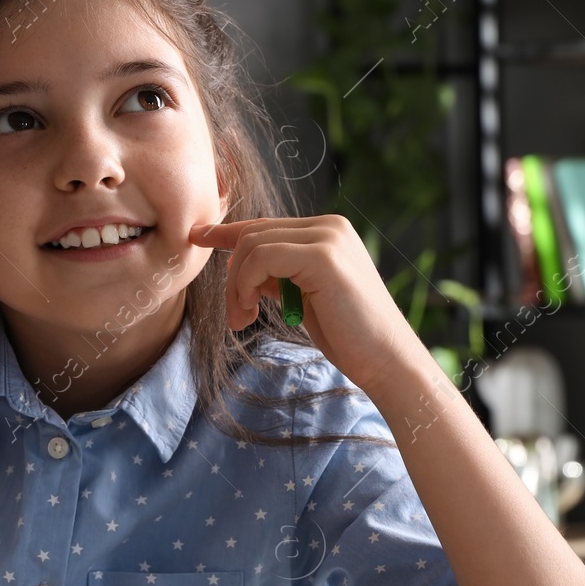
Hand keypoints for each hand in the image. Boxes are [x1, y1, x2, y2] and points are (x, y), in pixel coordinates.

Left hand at [188, 215, 425, 392]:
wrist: (387, 360)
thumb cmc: (348, 335)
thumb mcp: (303, 297)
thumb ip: (278, 275)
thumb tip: (242, 266)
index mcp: (327, 232)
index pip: (266, 225)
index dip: (227, 232)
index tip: (197, 238)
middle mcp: (330, 225)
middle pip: (254, 233)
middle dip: (232, 275)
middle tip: (234, 317)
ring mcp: (328, 237)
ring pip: (253, 245)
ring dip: (236, 286)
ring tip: (241, 320)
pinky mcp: (323, 255)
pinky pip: (261, 258)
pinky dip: (246, 284)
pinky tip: (252, 310)